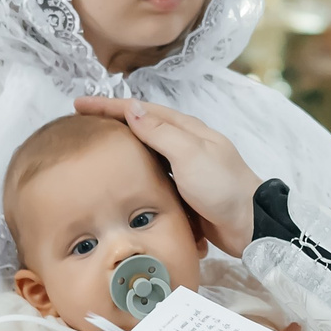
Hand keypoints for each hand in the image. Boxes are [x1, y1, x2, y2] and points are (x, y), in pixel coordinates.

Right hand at [72, 97, 262, 253]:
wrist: (251, 226)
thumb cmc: (222, 187)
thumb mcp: (190, 155)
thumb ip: (161, 133)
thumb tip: (133, 109)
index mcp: (187, 130)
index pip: (141, 110)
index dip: (109, 106)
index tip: (79, 105)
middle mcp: (185, 146)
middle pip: (142, 128)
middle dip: (112, 123)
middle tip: (81, 126)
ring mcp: (185, 170)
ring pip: (146, 153)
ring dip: (122, 148)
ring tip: (94, 151)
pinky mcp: (184, 193)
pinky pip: (153, 178)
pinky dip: (135, 175)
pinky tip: (120, 183)